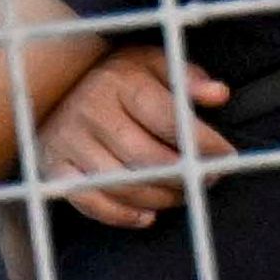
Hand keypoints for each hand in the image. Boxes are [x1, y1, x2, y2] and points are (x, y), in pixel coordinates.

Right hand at [33, 40, 223, 226]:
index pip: (169, 119)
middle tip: (208, 179)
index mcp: (120, 81)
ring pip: (122, 184)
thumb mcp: (152, 64)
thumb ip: (187, 78)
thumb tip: (219, 94)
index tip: (227, 155)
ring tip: (182, 195)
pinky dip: (121, 215)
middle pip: (147, 158)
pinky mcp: (54, 166)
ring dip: (161, 198)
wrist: (53, 82)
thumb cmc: (117, 78)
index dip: (203, 143)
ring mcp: (69, 141)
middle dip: (185, 176)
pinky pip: (89, 200)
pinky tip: (147, 215)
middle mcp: (91, 110)